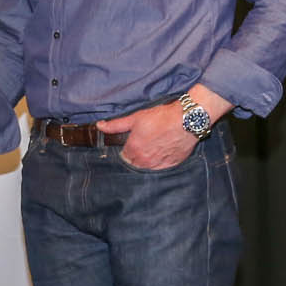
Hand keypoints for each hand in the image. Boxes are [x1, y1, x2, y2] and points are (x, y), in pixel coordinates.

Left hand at [97, 87, 232, 169]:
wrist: (186, 120)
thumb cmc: (161, 117)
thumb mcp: (136, 118)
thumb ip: (116, 125)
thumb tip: (99, 126)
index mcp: (133, 150)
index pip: (124, 156)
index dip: (128, 149)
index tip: (133, 142)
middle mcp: (144, 161)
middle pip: (135, 163)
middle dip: (137, 155)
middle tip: (145, 143)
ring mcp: (158, 165)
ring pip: (147, 167)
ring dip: (148, 160)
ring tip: (155, 146)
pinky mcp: (171, 165)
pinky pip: (161, 168)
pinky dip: (160, 162)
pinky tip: (164, 151)